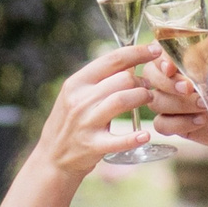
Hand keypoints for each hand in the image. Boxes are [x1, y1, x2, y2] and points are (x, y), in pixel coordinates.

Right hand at [29, 41, 159, 179]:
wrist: (52, 156)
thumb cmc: (71, 121)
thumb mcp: (76, 95)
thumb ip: (99, 80)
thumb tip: (131, 62)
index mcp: (77, 82)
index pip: (112, 59)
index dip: (137, 52)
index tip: (155, 49)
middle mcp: (79, 100)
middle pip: (122, 79)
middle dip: (142, 80)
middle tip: (149, 85)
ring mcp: (86, 123)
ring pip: (122, 100)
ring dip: (142, 97)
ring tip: (149, 99)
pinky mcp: (93, 146)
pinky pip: (118, 140)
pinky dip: (134, 137)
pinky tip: (145, 135)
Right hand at [133, 39, 207, 153]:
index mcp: (191, 59)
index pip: (160, 52)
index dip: (160, 60)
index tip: (172, 68)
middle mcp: (179, 78)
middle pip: (149, 77)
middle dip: (167, 84)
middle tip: (191, 90)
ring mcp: (177, 102)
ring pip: (154, 101)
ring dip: (176, 105)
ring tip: (204, 106)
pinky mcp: (179, 123)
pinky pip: (161, 124)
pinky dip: (177, 124)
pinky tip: (201, 121)